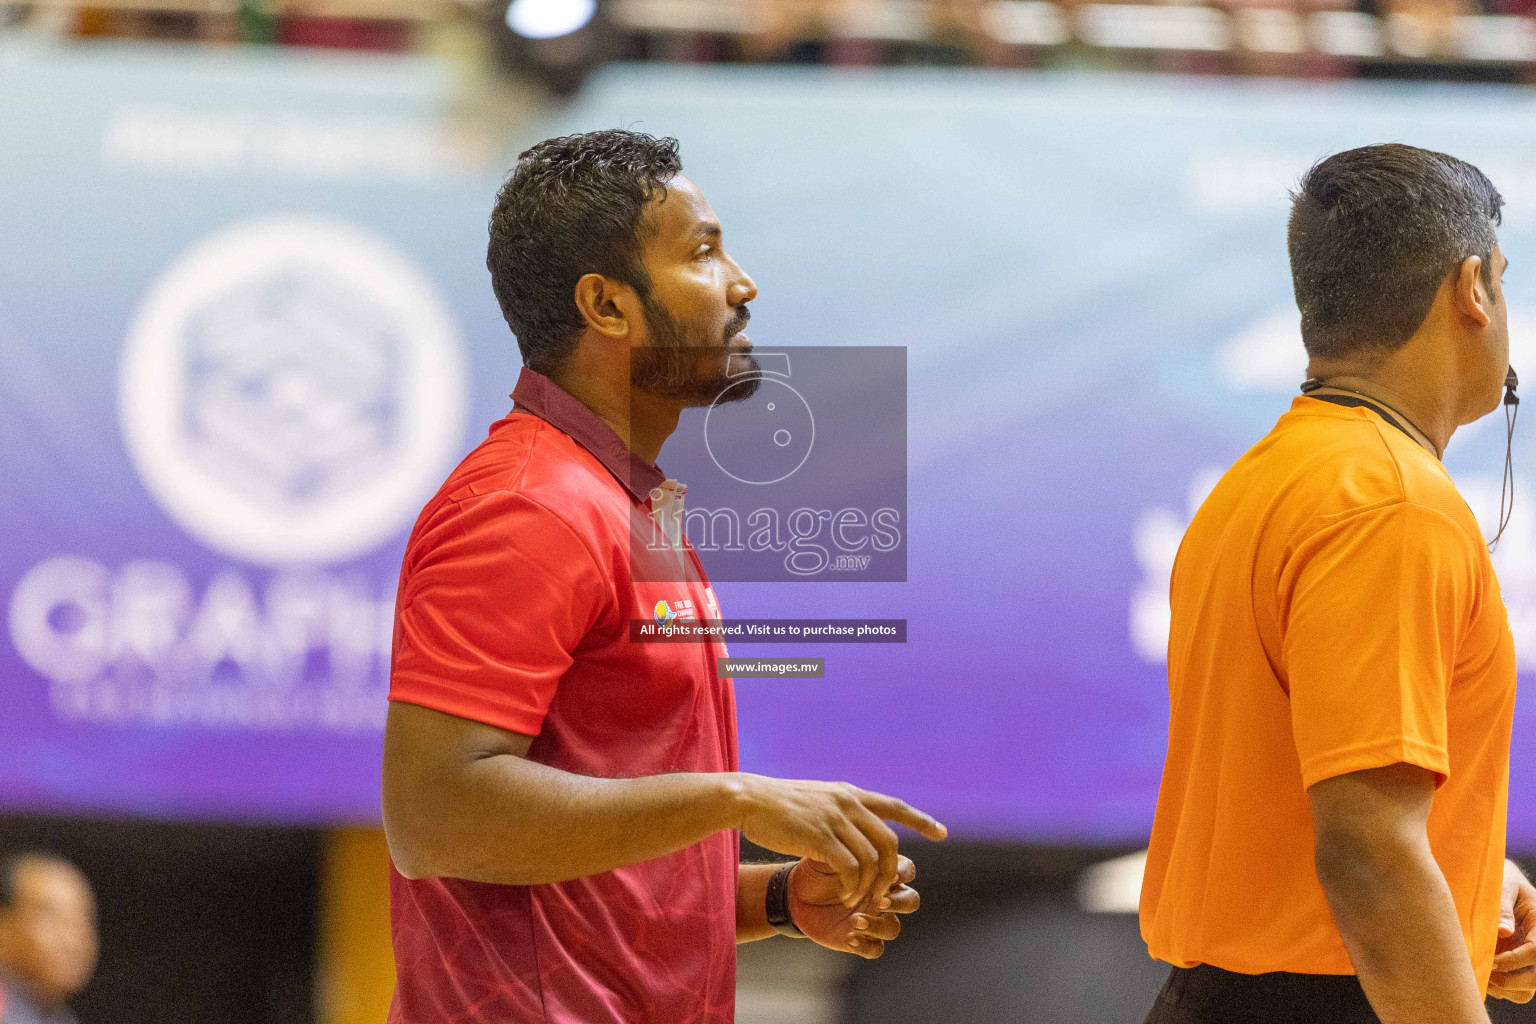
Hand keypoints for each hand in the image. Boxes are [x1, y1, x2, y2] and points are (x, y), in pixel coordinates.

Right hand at [734, 774, 945, 907]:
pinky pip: (850, 869)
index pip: (895, 806)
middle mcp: (848, 803)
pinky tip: (845, 896)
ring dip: (869, 886)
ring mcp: (835, 819)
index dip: (920, 820)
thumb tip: (854, 824)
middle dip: (892, 872)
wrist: (748, 799)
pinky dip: (853, 887)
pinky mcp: (820, 837)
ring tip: (858, 900)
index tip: (941, 834)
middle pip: (889, 842)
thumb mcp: (816, 799)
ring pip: (872, 860)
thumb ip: (838, 810)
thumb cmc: (776, 805)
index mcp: (849, 794)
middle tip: (884, 892)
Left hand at [788, 855, 919, 959]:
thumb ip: (852, 850)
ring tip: (855, 921)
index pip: (907, 871)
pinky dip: (866, 945)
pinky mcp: (861, 939)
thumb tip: (867, 851)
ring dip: (879, 926)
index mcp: (881, 873)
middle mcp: (883, 896)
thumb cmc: (818, 869)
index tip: (888, 876)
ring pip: (894, 928)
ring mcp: (874, 919)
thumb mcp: (832, 853)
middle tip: (878, 901)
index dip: (902, 874)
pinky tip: (848, 937)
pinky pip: (876, 949)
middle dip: (899, 902)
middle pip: (911, 901)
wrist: (796, 894)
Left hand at [1490, 859, 1535, 1002]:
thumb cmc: (1501, 880)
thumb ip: (1503, 907)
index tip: (1492, 961)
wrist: (1500, 882)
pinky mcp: (1518, 967)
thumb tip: (1502, 931)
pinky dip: (1501, 991)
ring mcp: (1528, 959)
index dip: (1515, 961)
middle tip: (1485, 972)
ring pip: (1527, 990)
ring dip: (1505, 989)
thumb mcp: (1504, 885)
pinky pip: (1516, 991)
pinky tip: (1482, 977)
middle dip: (1512, 981)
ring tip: (1481, 976)